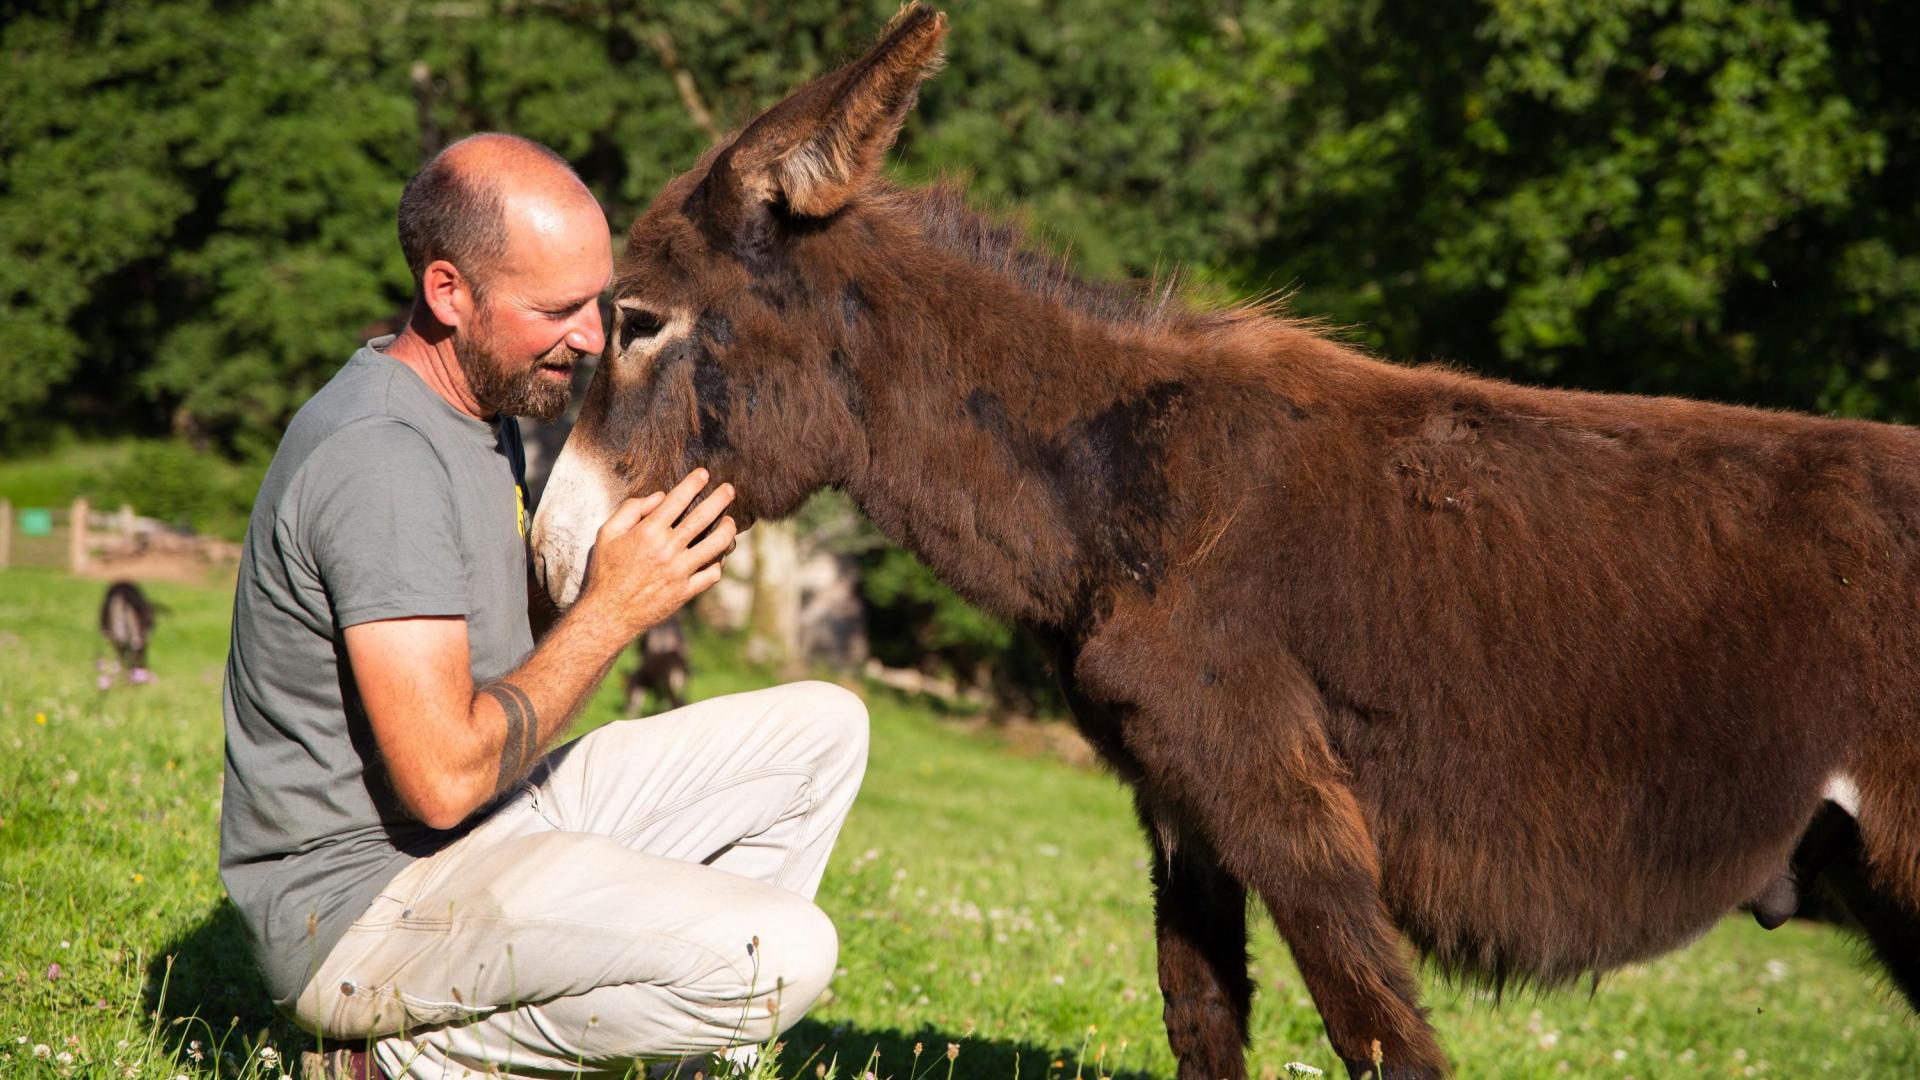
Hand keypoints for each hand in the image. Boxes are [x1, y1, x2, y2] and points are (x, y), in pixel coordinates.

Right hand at [579, 469, 735, 637]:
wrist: (609, 613)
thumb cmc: (606, 571)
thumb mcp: (607, 534)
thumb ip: (631, 510)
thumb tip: (660, 496)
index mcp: (648, 532)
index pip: (677, 500)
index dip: (693, 483)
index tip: (704, 473)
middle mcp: (667, 549)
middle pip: (703, 517)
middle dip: (720, 499)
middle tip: (730, 489)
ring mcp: (679, 571)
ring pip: (716, 545)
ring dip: (727, 529)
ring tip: (730, 521)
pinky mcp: (686, 591)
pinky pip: (713, 573)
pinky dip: (719, 562)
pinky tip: (718, 555)